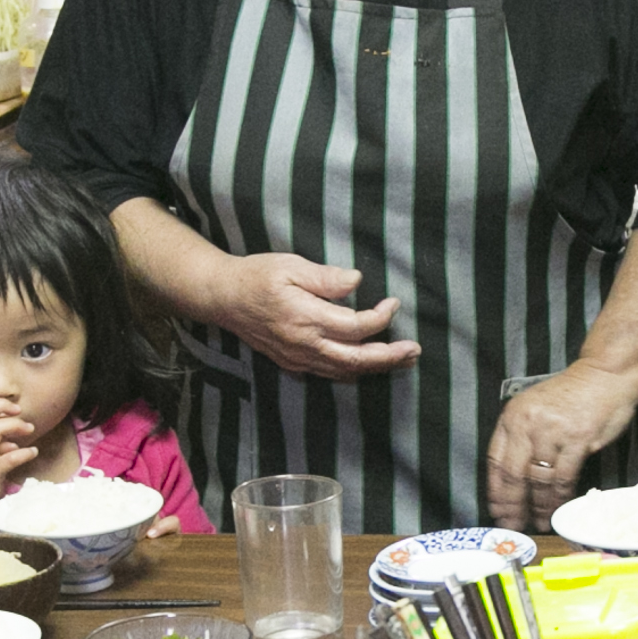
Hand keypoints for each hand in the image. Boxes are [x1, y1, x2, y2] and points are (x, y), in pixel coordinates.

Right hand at [209, 251, 418, 380]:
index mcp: (305, 317)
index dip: (380, 317)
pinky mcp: (292, 363)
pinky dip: (352, 370)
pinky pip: (329, 372)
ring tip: (402, 360)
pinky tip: (368, 363)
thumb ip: (325, 277)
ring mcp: (297, 358)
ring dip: (375, 367)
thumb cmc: (256, 276)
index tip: (394, 303)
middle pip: (356, 359)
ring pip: (344, 371)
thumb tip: (357, 281)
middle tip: (415, 351)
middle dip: (389, 357)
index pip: (355, 326)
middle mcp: (303, 344)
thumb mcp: (290, 266)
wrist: (222, 298)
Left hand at [484, 366, 637, 529]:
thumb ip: (524, 437)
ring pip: (539, 480)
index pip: (496, 460)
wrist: (606, 375)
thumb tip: (517, 479)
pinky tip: (558, 509)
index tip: (497, 509)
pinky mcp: (576, 440)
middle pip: (514, 475)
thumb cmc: (574, 395)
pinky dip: (560, 497)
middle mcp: (528, 423)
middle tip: (513, 525)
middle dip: (512, 506)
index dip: (496, 490)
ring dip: (539, 506)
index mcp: (513, 416)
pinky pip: (563, 477)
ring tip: (539, 522)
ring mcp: (552, 431)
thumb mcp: (537, 408)